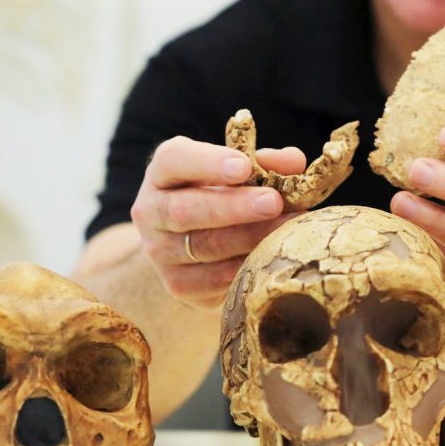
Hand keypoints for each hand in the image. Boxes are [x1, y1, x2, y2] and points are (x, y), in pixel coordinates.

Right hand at [131, 136, 305, 310]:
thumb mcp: (234, 170)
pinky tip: (274, 256)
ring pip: (205, 247)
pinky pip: (215, 280)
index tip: (244, 166)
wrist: (186, 242)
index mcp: (162, 173)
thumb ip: (262, 163)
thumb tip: (293, 162)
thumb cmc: (217, 194)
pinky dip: (247, 267)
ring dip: (251, 238)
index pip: (174, 160)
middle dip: (234, 207)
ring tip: (289, 229)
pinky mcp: (178, 285)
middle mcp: (151, 211)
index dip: (208, 163)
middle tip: (273, 202)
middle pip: (186, 210)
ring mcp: (159, 252)